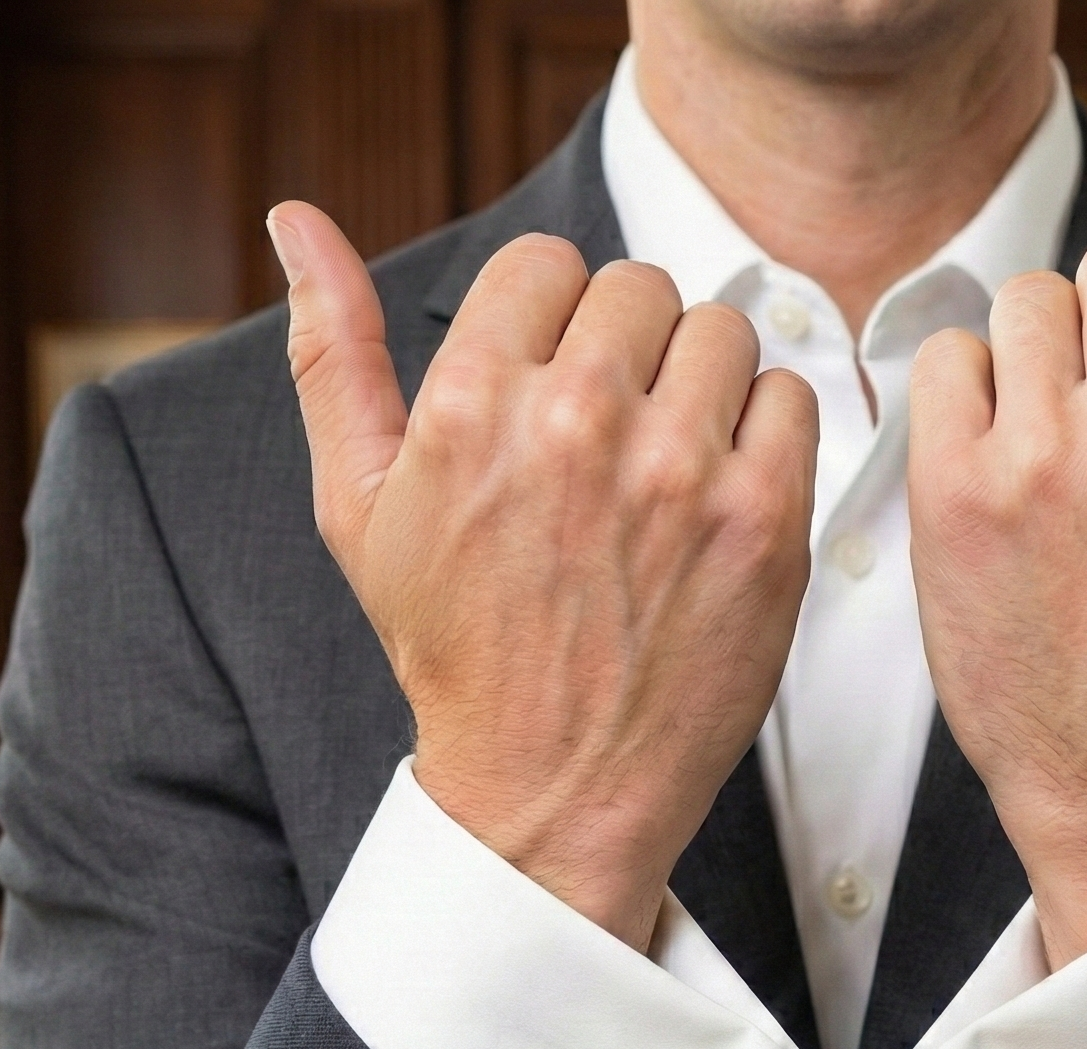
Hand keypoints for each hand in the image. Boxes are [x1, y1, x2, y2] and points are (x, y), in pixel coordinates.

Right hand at [269, 203, 818, 951]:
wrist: (553, 793)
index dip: (554, 320)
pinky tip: (724, 493)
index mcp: (471, 405)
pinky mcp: (763, 524)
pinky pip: (791, 399)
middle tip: (616, 434)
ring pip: (722, 332)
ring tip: (671, 462)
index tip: (556, 385)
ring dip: (702, 382)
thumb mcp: (359, 510)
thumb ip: (331, 356)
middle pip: (641, 289)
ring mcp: (680, 474)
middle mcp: (577, 424)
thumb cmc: (455, 654)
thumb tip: (295, 218)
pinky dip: (767, 432)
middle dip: (629, 350)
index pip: (547, 262)